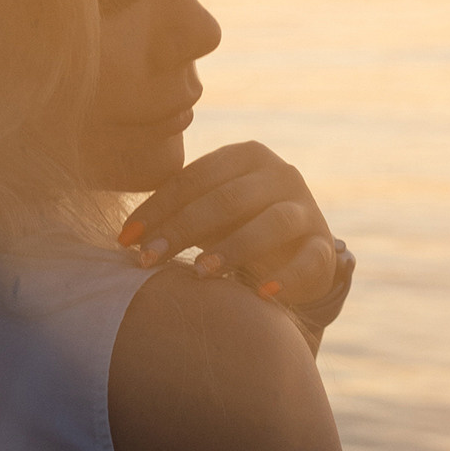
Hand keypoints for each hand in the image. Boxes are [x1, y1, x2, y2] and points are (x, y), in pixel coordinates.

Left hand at [119, 141, 339, 312]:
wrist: (297, 253)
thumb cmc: (238, 227)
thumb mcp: (210, 210)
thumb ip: (178, 210)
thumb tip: (124, 236)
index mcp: (247, 156)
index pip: (195, 178)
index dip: (157, 208)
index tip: (125, 240)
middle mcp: (281, 174)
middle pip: (228, 198)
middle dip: (182, 229)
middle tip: (148, 259)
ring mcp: (307, 209)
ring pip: (272, 223)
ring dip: (233, 248)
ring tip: (200, 272)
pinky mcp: (324, 245)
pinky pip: (308, 260)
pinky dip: (286, 277)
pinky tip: (261, 294)